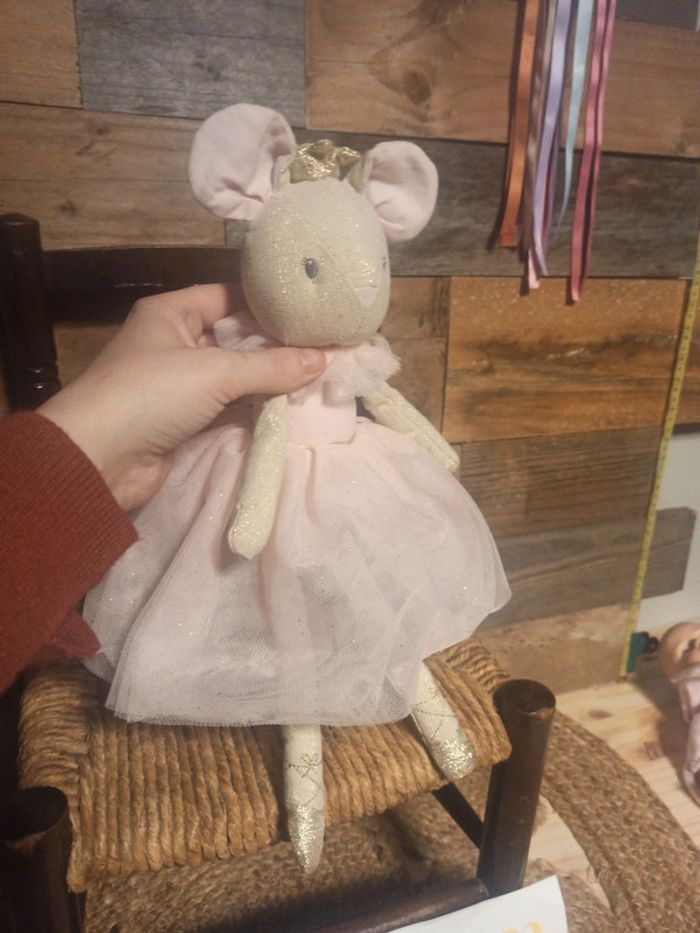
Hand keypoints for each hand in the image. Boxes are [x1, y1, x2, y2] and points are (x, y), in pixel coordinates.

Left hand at [39, 285, 325, 510]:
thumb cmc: (151, 393)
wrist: (99, 458)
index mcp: (170, 313)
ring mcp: (176, 385)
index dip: (265, 303)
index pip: (226, 297)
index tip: (307, 311)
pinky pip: (225, 409)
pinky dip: (252, 410)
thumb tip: (322, 359)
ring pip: (232, 377)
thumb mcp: (215, 371)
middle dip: (273, 347)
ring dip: (266, 382)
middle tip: (321, 348)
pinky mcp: (182, 422)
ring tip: (315, 379)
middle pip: (233, 339)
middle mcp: (173, 343)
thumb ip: (271, 366)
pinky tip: (288, 410)